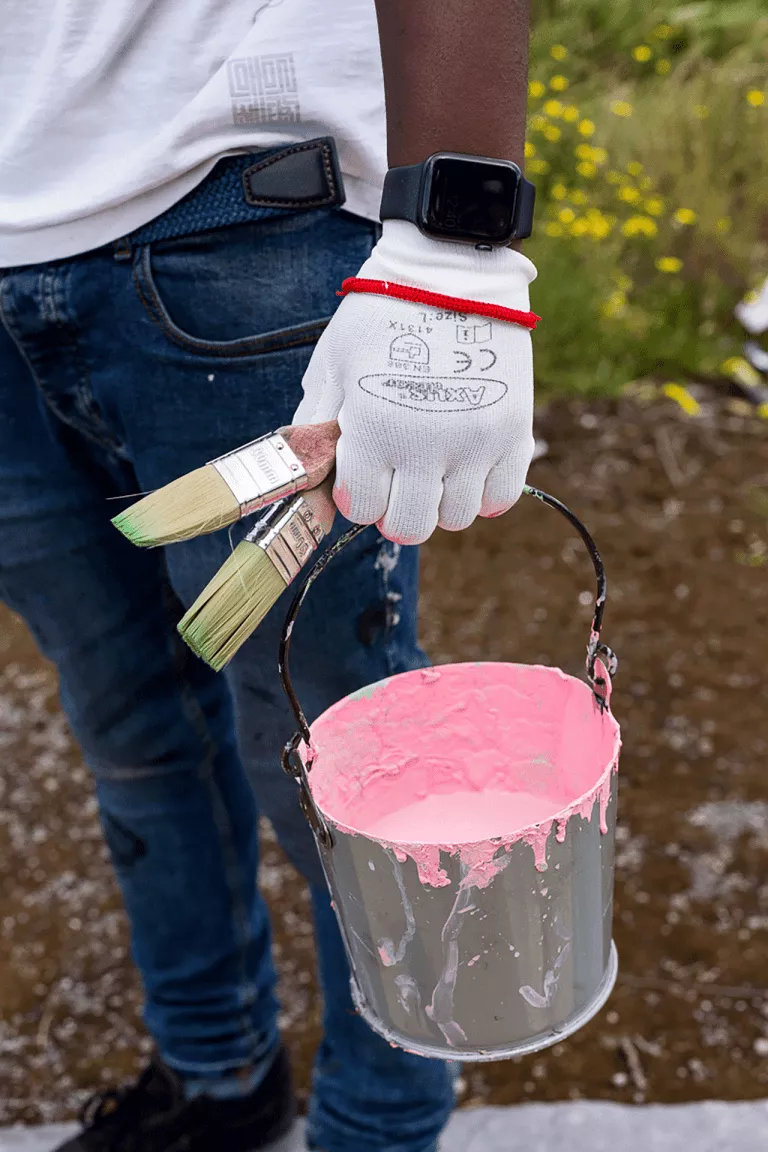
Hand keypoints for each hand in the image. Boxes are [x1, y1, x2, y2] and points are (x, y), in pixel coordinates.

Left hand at [293, 220, 536, 544]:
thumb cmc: (381, 315)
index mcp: (374, 429)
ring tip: (434, 468)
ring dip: (440, 502)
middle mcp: (425, 444)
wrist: (452, 269)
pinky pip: (503, 497)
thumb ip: (314, 424)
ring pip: (457, 517)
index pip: (362, 508)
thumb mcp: (332, 364)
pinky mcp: (513, 431)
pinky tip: (468, 467)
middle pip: (410, 526)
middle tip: (397, 483)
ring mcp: (475, 442)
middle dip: (396, 511)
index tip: (363, 476)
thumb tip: (304, 473)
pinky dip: (484, 493)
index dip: (358, 496)